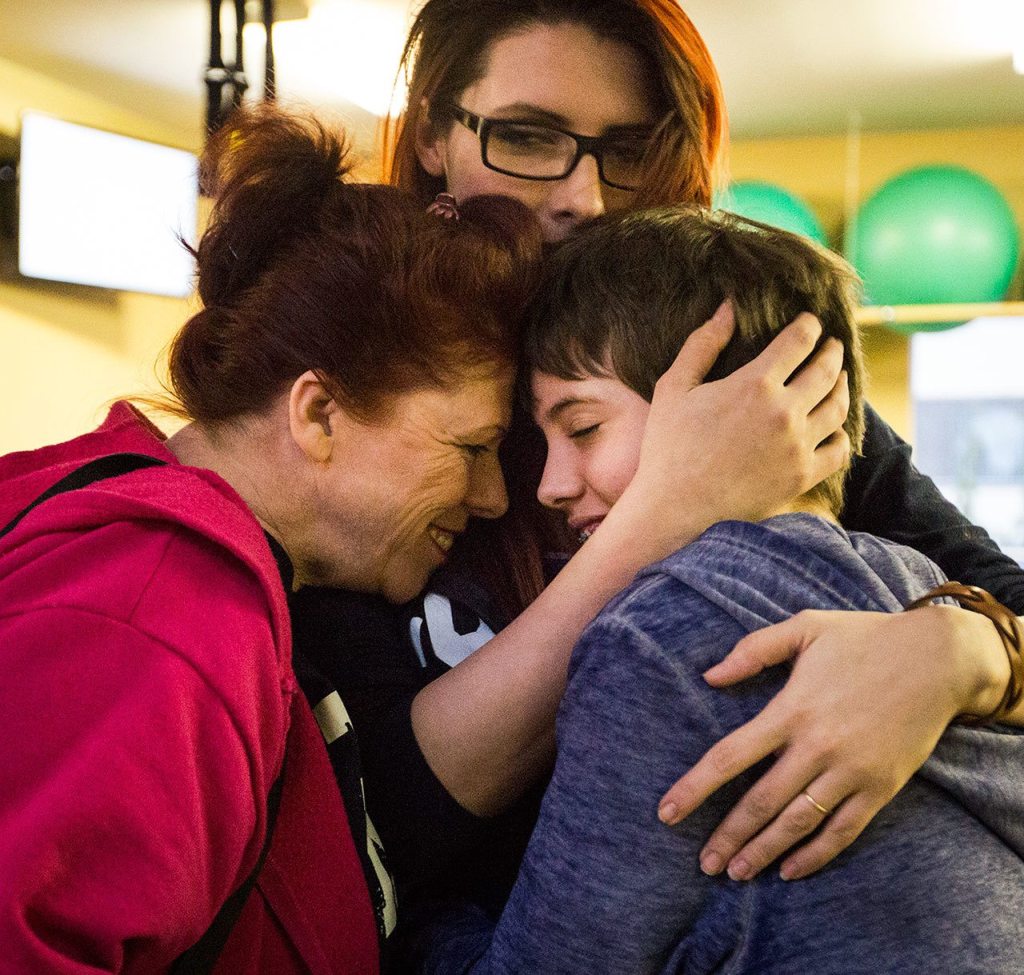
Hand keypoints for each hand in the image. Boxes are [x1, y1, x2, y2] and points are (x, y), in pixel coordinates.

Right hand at [622, 302, 849, 549]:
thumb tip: (728, 308)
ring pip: (839, 406)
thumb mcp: (674, 388)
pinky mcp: (802, 477)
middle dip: (832, 351)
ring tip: (836, 379)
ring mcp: (798, 447)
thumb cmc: (668, 447)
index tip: (809, 321)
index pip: (799, 340)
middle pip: (827, 369)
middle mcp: (785, 412)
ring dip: (841, 386)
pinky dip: (841, 433)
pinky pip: (839, 449)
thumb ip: (703, 344)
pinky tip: (832, 427)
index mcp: (755, 385)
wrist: (675, 510)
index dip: (808, 325)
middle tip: (831, 345)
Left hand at [656, 604, 1005, 880]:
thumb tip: (708, 676)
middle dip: (727, 836)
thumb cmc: (864, 638)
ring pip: (797, 823)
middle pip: (760, 802)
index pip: (730, 756)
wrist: (938, 659)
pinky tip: (790, 869)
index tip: (667, 812)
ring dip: (763, 851)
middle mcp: (817, 746)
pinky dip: (816, 855)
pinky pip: (843, 831)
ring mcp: (851, 771)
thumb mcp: (805, 628)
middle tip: (703, 863)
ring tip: (736, 872)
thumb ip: (753, 650)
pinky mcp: (880, 787)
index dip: (695, 787)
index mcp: (791, 709)